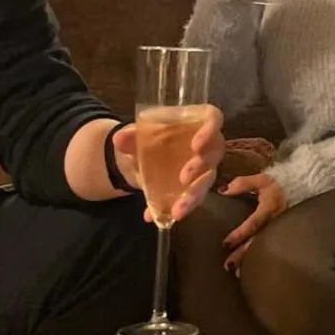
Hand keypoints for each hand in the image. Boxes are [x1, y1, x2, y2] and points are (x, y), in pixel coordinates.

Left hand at [114, 106, 224, 220]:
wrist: (140, 158)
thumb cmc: (149, 138)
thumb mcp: (138, 135)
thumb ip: (130, 136)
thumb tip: (119, 139)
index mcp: (194, 123)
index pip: (213, 118)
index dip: (210, 130)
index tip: (196, 145)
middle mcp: (205, 145)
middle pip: (214, 154)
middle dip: (201, 168)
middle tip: (184, 179)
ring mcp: (202, 168)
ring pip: (206, 182)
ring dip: (193, 197)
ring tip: (177, 211)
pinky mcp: (194, 188)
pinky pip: (190, 200)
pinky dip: (171, 208)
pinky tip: (153, 216)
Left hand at [218, 171, 286, 268]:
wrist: (304, 188)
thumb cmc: (279, 184)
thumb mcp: (262, 180)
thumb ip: (242, 184)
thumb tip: (223, 191)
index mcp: (270, 207)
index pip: (254, 223)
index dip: (240, 234)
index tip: (225, 244)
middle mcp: (276, 222)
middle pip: (258, 241)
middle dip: (243, 254)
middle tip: (228, 266)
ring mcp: (281, 230)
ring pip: (266, 248)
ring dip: (251, 261)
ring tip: (237, 273)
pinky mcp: (284, 235)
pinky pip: (273, 248)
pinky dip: (262, 259)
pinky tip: (252, 269)